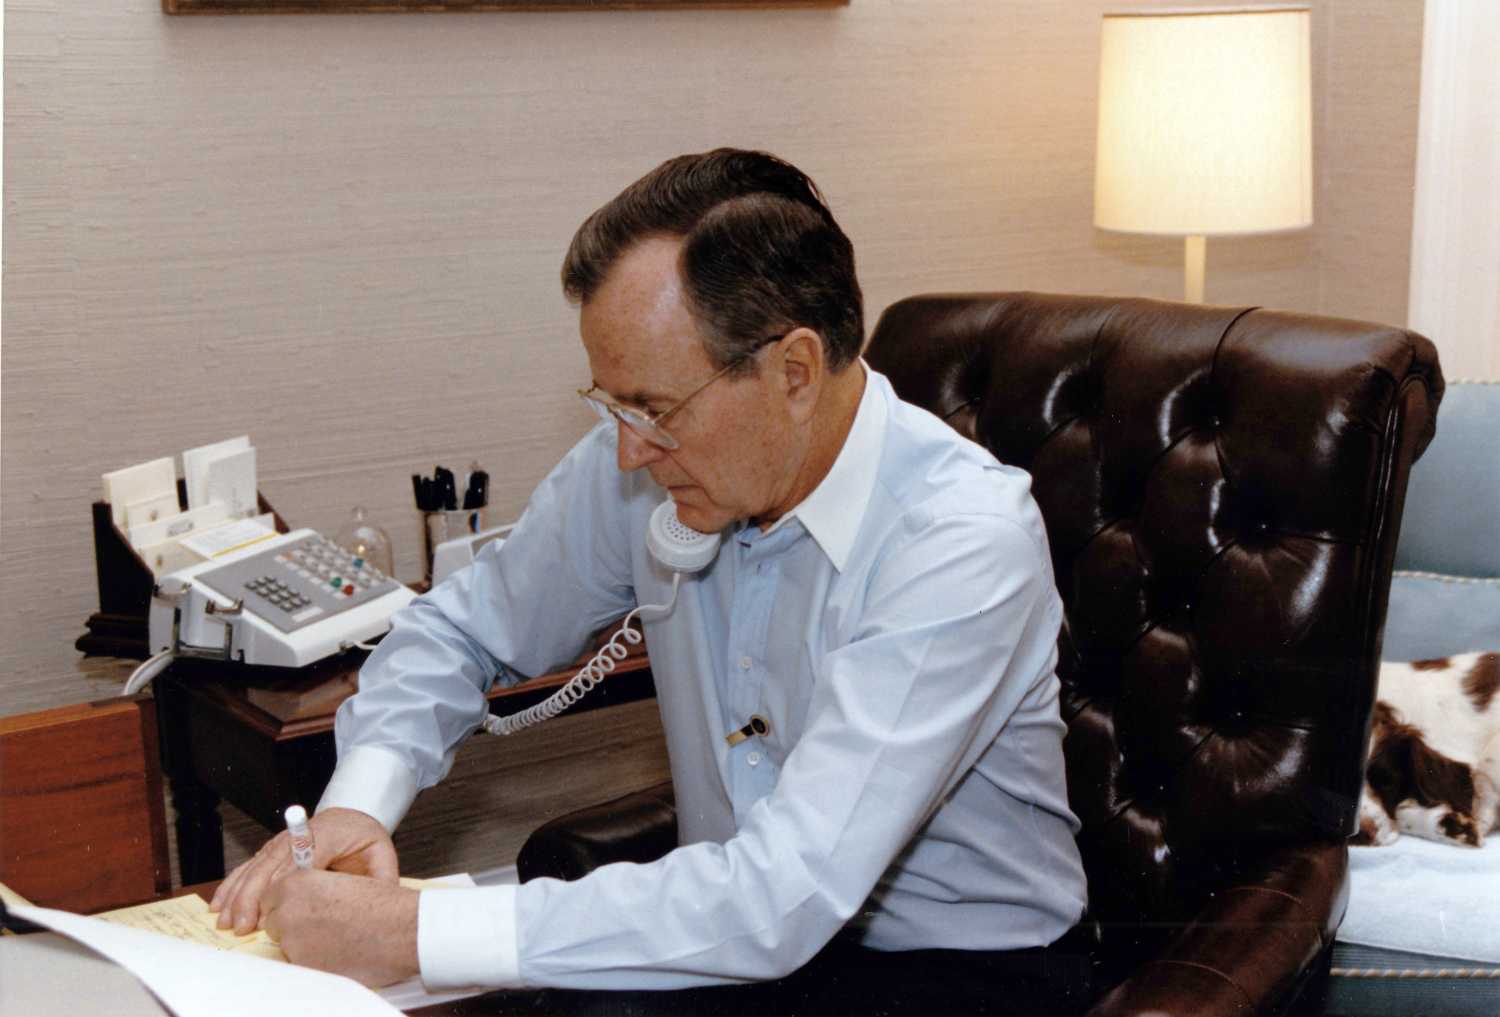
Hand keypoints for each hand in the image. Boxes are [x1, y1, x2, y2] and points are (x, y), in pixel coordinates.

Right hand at [209, 807, 396, 934]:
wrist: (351, 816)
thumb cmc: (364, 838)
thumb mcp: (380, 854)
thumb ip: (380, 878)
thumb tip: (377, 904)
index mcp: (326, 835)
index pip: (301, 859)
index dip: (283, 883)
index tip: (271, 907)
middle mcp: (297, 837)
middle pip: (269, 865)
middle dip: (253, 896)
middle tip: (243, 925)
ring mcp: (280, 842)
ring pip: (253, 867)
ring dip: (237, 895)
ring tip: (226, 921)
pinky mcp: (271, 850)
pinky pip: (247, 867)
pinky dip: (232, 886)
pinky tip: (219, 905)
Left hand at [262, 869, 418, 986]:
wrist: (401, 929)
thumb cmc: (381, 904)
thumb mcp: (342, 881)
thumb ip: (313, 888)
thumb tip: (297, 899)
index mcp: (298, 882)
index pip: (270, 896)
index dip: (288, 902)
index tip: (303, 907)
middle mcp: (289, 909)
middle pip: (272, 920)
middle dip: (291, 922)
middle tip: (321, 921)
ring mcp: (293, 939)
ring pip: (285, 942)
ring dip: (302, 940)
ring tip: (334, 935)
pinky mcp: (303, 963)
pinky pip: (299, 961)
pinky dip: (314, 957)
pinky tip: (337, 948)